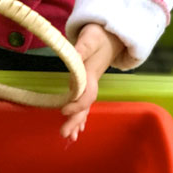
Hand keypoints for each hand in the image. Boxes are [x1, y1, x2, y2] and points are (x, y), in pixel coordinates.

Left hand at [60, 23, 123, 140]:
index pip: (85, 93)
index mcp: (91, 73)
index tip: (63, 110)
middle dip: (76, 120)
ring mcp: (90, 84)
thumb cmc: (98, 35)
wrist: (109, 35)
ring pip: (84, 106)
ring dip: (77, 121)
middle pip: (85, 105)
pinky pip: (84, 102)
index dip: (76, 103)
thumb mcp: (91, 37)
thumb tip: (75, 55)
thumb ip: (83, 47)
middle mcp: (91, 82)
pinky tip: (77, 128)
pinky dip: (80, 115)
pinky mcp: (88, 83)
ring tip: (69, 137)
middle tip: (65, 135)